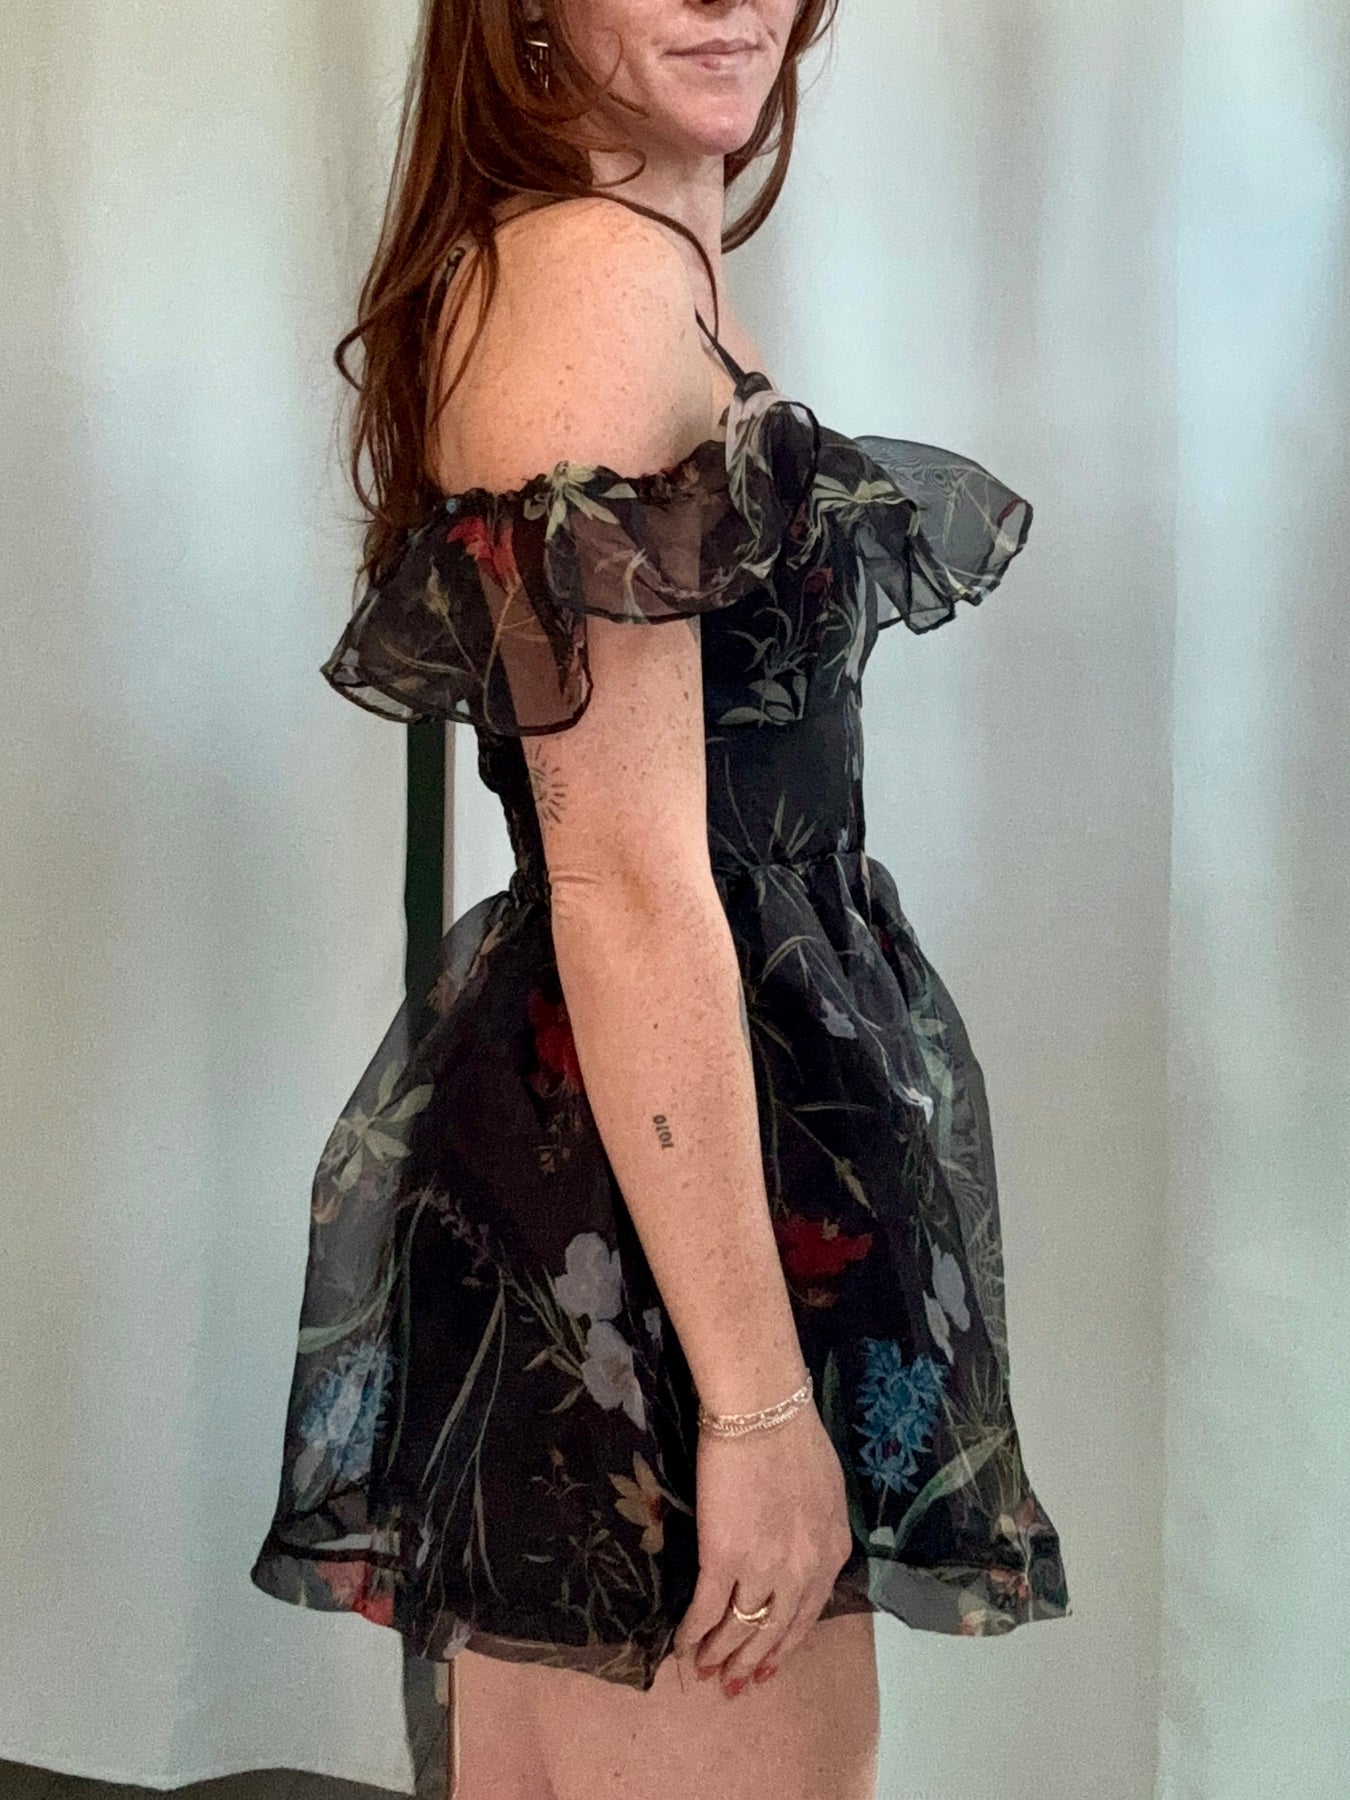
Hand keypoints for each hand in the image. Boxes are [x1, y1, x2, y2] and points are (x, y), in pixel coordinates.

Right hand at [672, 1400, 853, 1694]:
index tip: (768, 1665)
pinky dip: (693, 1633)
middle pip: (776, 1631)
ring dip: (720, 1654)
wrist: (763, 1412)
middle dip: (752, 1662)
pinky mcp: (724, 1559)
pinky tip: (683, 1647)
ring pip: (741, 1627)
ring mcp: (764, 1568)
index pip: (809, 1614)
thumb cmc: (791, 1434)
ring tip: (705, 1671)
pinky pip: (707, 1609)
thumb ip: (817, 1528)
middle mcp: (804, 1571)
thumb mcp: (826, 1490)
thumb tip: (802, 1545)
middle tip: (734, 1685)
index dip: (785, 1644)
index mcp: (831, 1552)